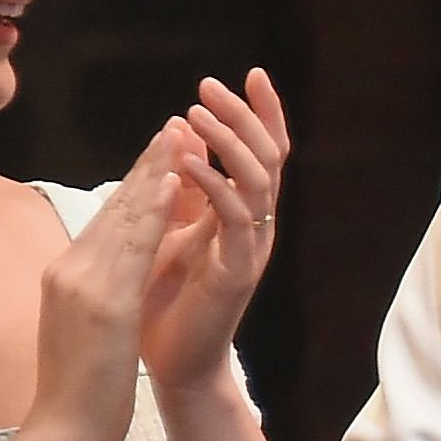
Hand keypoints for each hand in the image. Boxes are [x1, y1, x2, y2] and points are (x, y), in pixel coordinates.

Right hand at [23, 130, 185, 440]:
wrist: (65, 427)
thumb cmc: (81, 386)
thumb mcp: (88, 327)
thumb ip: (96, 291)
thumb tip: (110, 271)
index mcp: (66, 275)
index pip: (107, 220)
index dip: (133, 183)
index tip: (158, 151)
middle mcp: (70, 269)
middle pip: (115, 207)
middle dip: (146, 164)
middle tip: (174, 123)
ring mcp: (83, 282)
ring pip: (125, 215)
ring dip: (154, 171)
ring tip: (179, 135)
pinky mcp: (104, 301)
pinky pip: (135, 246)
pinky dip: (154, 210)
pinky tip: (173, 183)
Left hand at [138, 71, 287, 391]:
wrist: (176, 365)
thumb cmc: (170, 303)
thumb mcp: (173, 232)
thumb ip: (185, 189)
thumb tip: (182, 134)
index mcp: (243, 215)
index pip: (263, 153)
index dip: (262, 114)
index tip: (251, 74)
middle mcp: (257, 227)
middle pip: (269, 158)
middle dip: (244, 116)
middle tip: (212, 85)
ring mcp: (251, 249)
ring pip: (258, 182)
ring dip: (228, 144)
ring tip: (196, 115)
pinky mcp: (237, 273)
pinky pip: (235, 221)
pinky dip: (214, 187)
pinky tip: (189, 166)